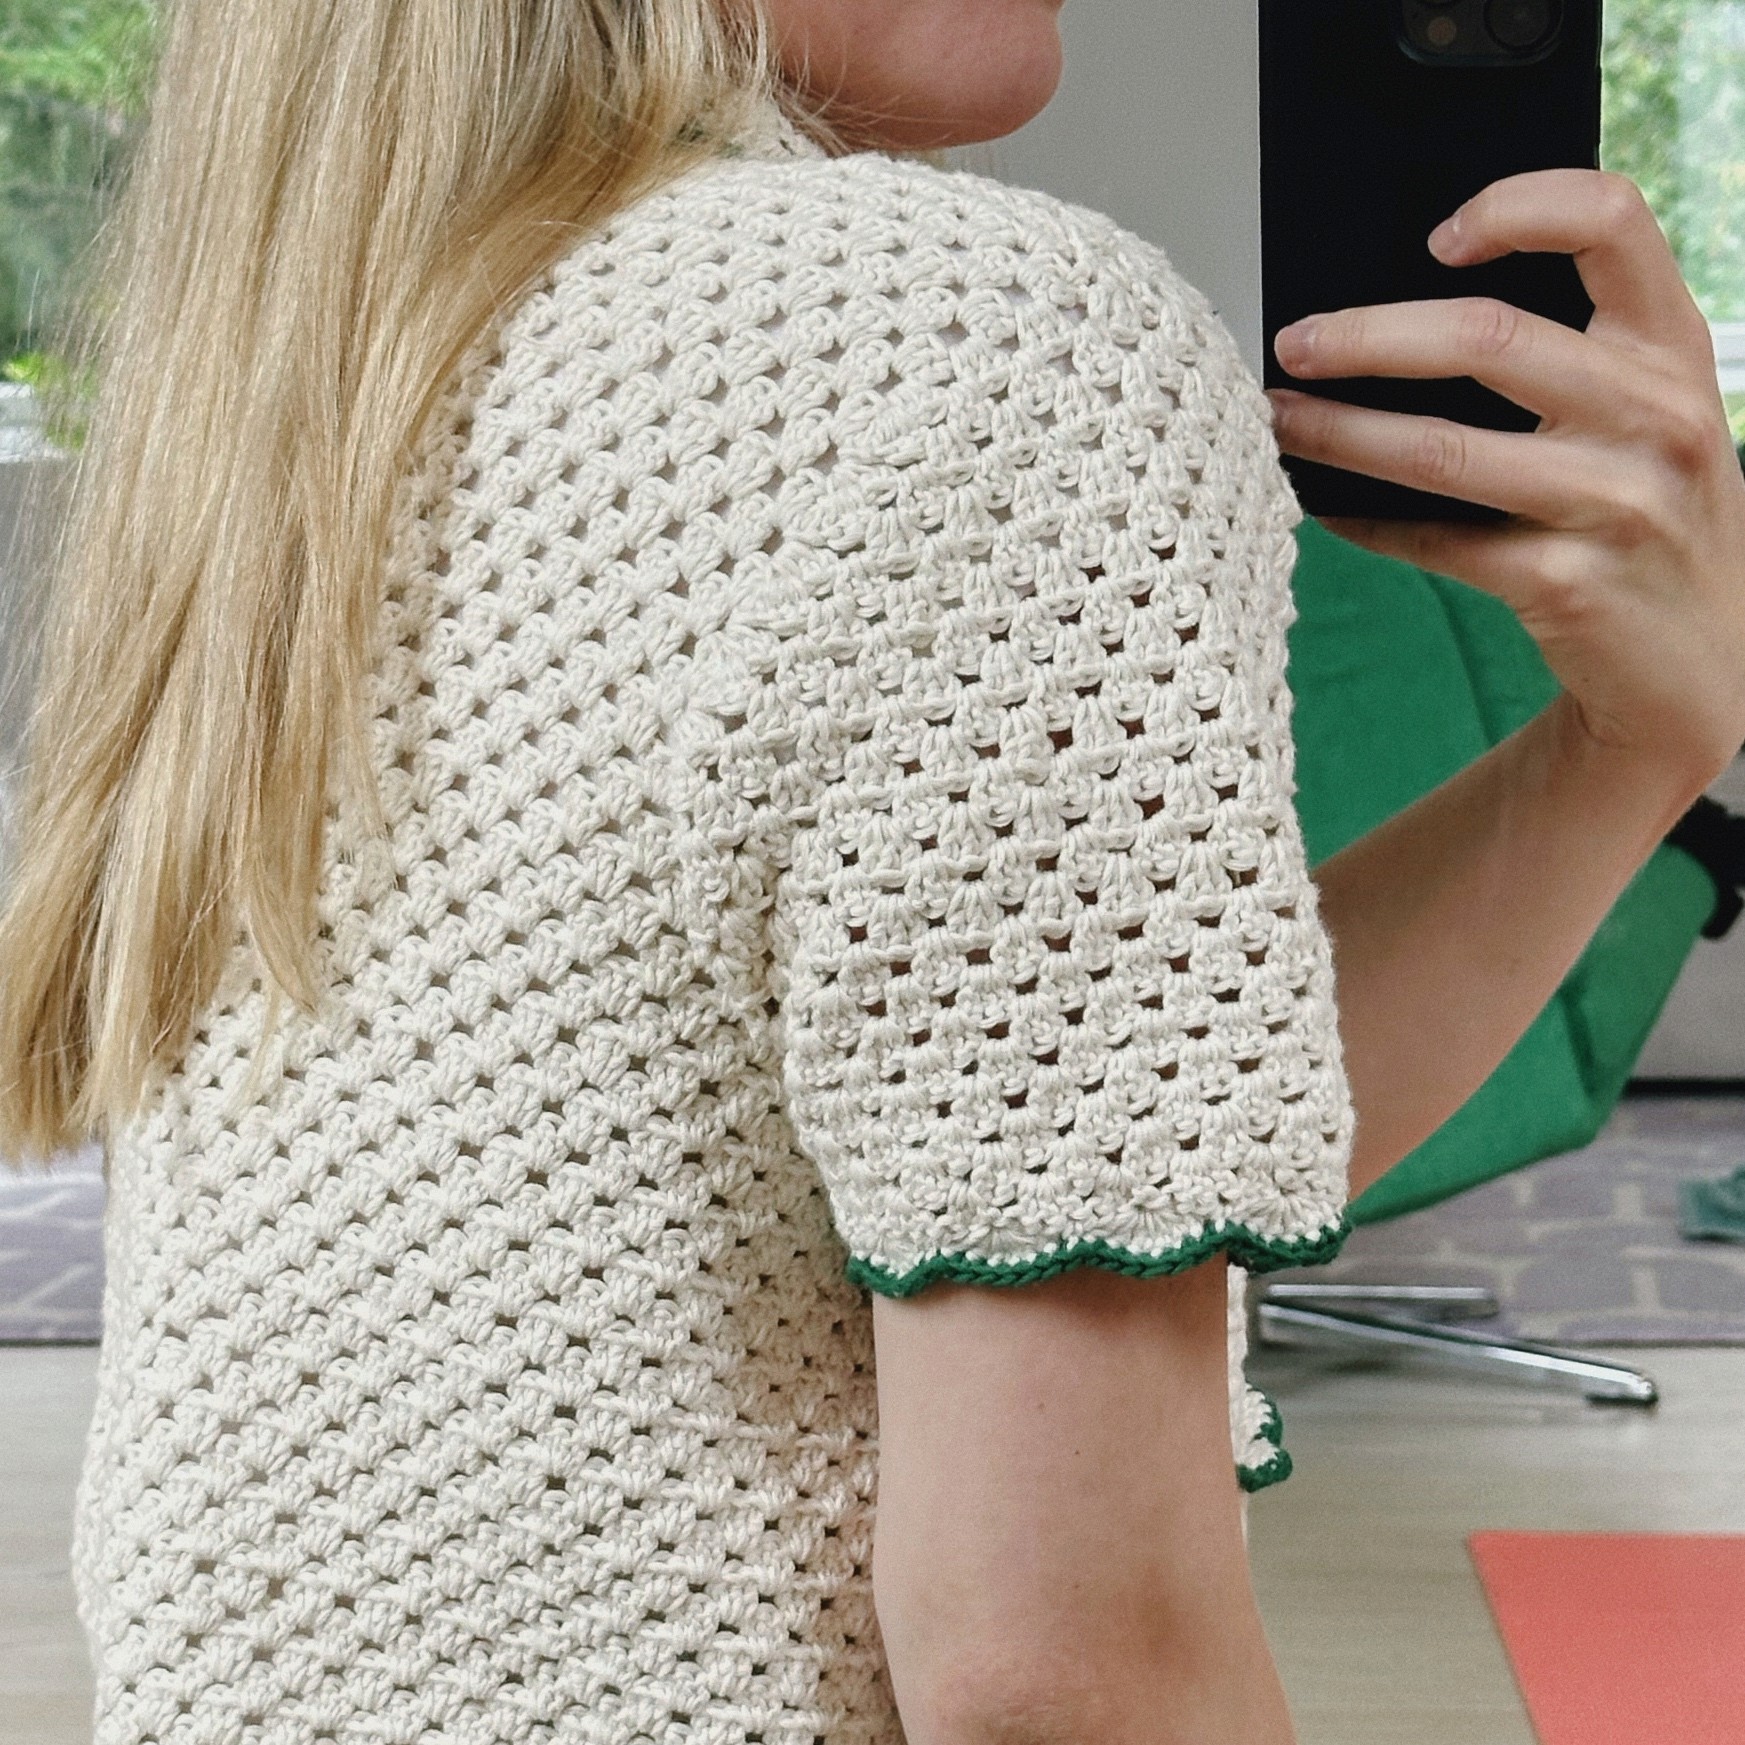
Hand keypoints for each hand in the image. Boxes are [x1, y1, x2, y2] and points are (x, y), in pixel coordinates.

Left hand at [1266, 169, 1744, 799]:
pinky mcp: (1567, 584)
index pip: (1612, 219)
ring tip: (1278, 420)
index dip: (1516, 204)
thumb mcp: (1647, 422)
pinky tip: (1320, 507)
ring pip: (1440, 448)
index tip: (1434, 235)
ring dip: (1340, 433)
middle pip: (1485, 336)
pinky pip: (1434, 541)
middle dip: (1366, 336)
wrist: (1701, 668)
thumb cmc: (1648, 519)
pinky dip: (1365, 522)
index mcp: (1675, 347)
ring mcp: (1618, 502)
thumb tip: (1397, 326)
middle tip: (1295, 344)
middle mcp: (1659, 414)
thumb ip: (1572, 361)